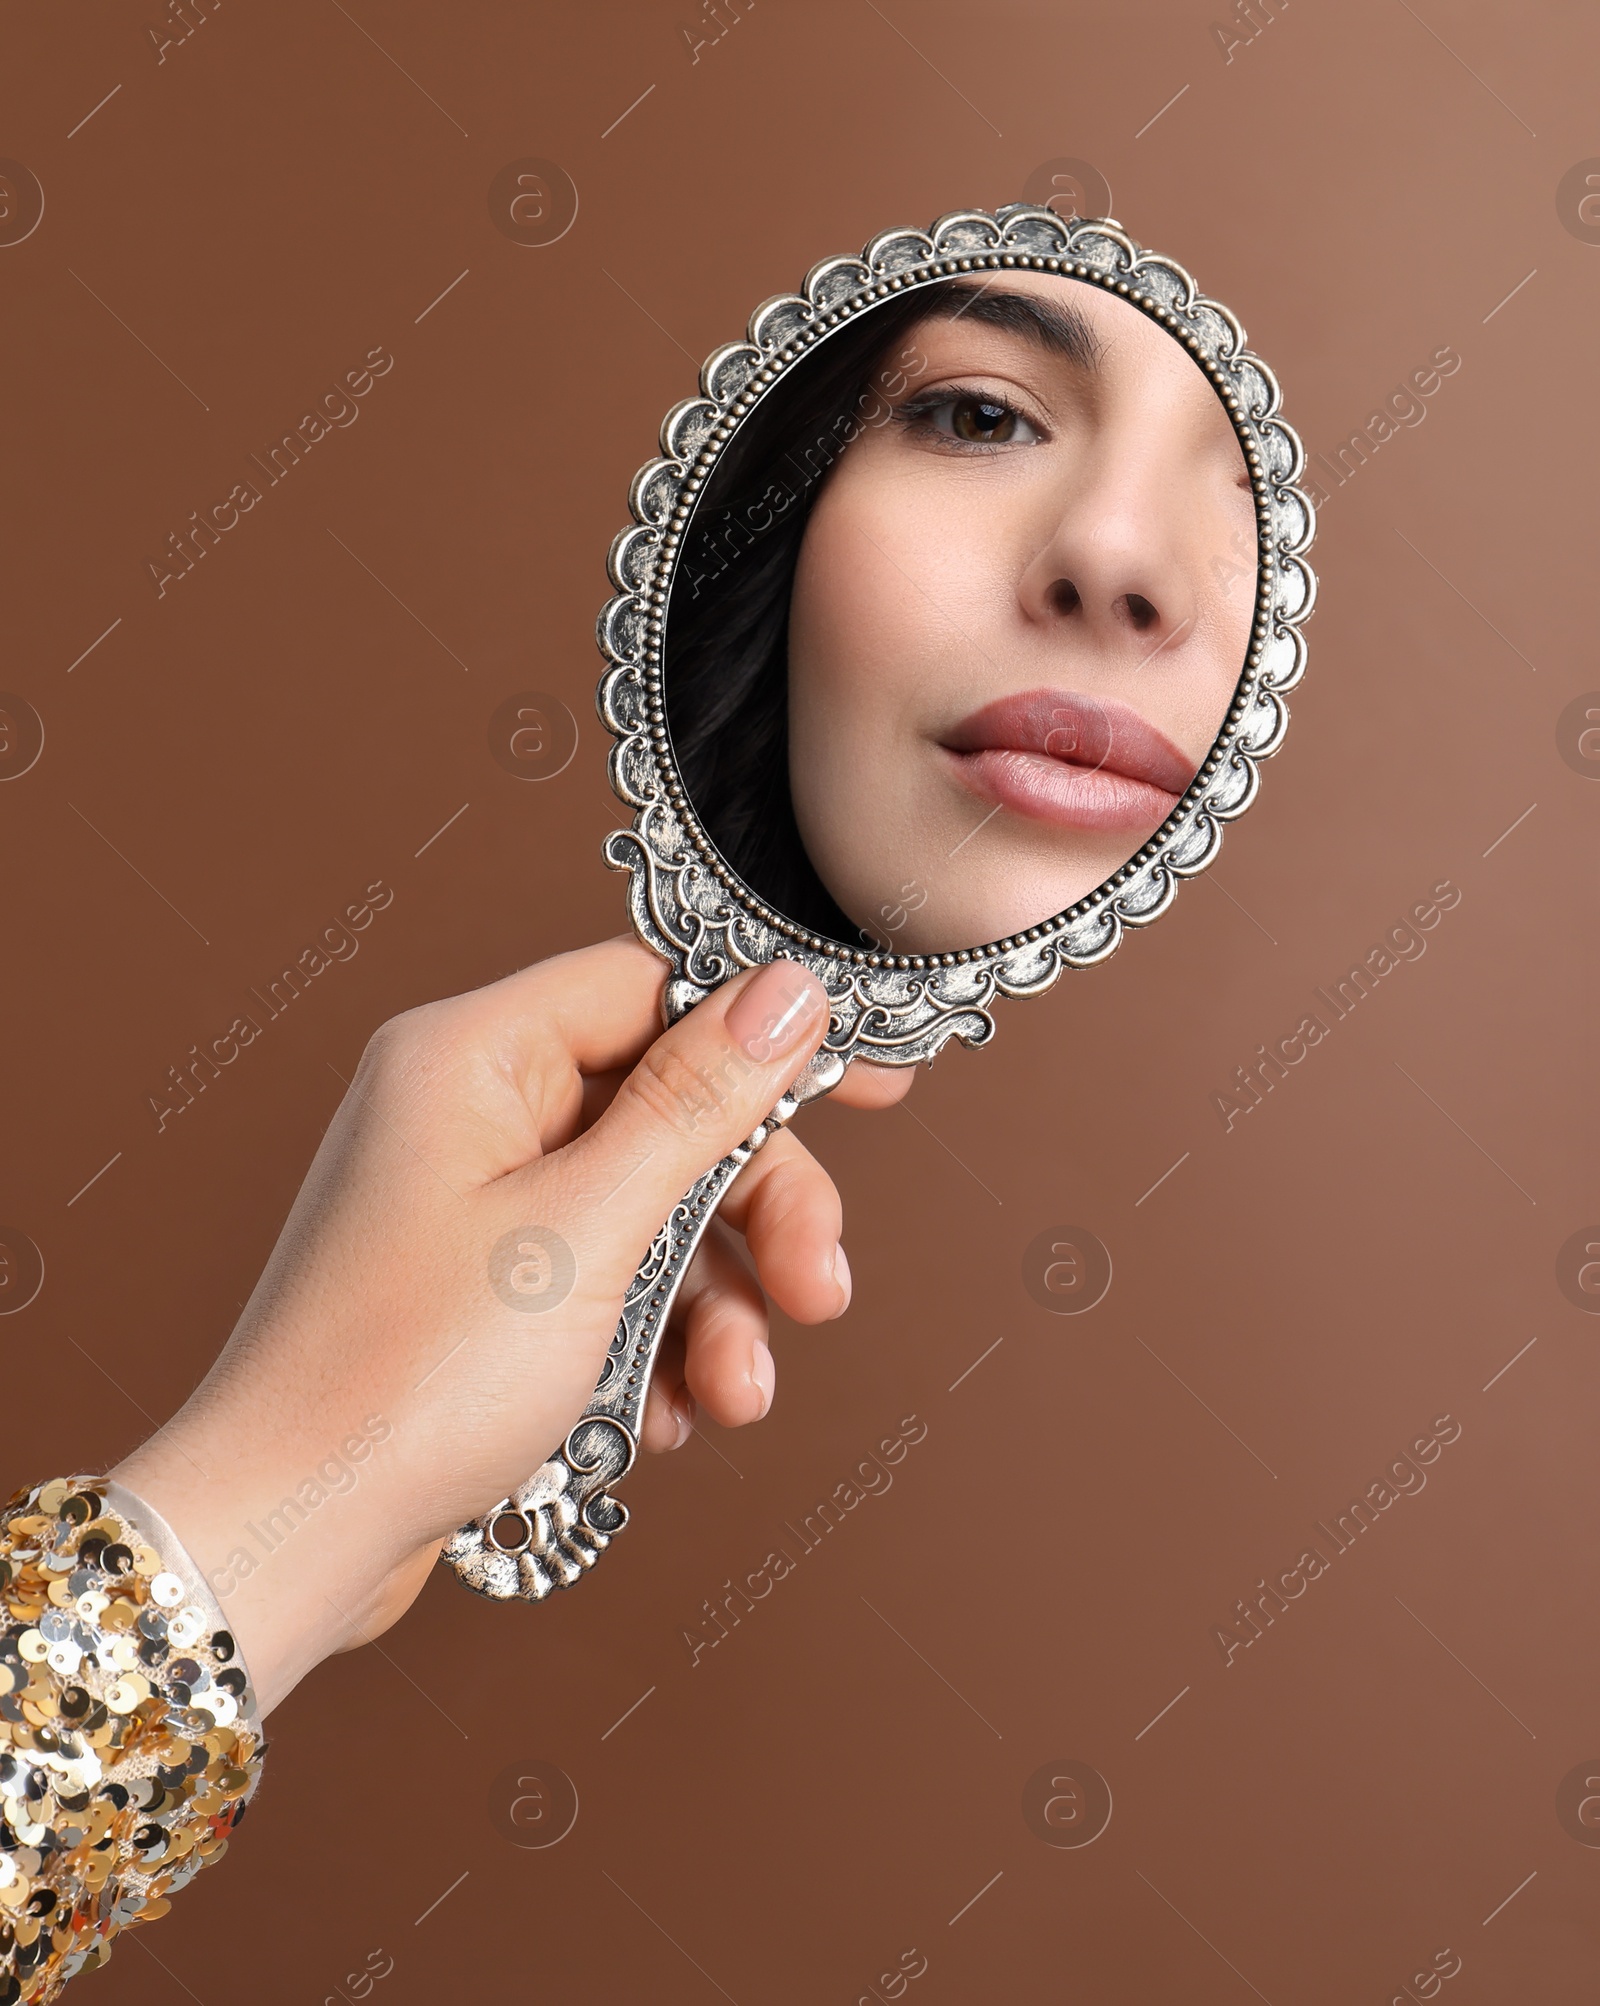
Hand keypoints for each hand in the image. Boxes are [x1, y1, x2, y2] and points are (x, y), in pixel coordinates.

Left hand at [111, 940, 907, 1714]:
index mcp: (472, 1056)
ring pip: (650, 1217)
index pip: (653, 992)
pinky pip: (607, 1287)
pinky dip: (652, 1349)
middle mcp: (470, 1114)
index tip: (872, 1092)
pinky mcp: (484, 1294)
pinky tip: (659, 1422)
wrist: (286, 1539)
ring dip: (713, 1308)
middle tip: (818, 1292)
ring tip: (731, 1397)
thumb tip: (787, 994)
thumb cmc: (402, 1379)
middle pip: (669, 1117)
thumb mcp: (583, 1230)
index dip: (770, 1037)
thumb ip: (695, 1105)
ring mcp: (475, 1207)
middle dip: (754, 1217)